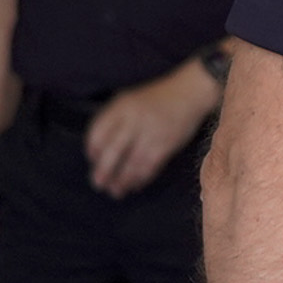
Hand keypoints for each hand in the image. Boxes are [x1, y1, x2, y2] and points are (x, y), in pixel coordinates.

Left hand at [84, 62, 221, 198]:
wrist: (190, 91)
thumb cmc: (157, 97)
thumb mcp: (130, 99)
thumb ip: (115, 119)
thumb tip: (100, 149)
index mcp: (121, 107)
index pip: (98, 133)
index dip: (93, 150)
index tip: (93, 160)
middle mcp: (134, 120)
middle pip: (112, 152)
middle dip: (104, 171)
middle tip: (99, 184)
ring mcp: (151, 133)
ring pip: (131, 163)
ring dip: (122, 180)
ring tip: (116, 191)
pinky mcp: (166, 145)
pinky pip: (149, 167)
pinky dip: (140, 179)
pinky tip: (135, 185)